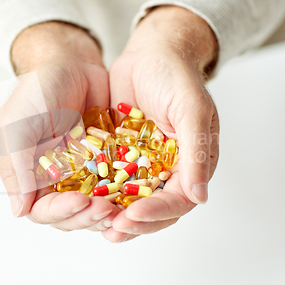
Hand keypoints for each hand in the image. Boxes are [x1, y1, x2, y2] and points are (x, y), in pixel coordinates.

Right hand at [0, 22, 119, 231]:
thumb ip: (17, 166)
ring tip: (123, 208)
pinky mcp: (106, 162)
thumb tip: (18, 211)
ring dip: (108, 211)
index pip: (43, 210)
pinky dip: (124, 192)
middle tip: (106, 209)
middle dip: (88, 216)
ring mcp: (82, 173)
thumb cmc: (37, 91)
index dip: (61, 212)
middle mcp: (56, 180)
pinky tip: (136, 193)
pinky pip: (116, 185)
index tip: (80, 202)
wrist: (71, 63)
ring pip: (95, 206)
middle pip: (71, 215)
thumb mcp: (18, 126)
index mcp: (30, 176)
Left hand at [106, 6, 219, 241]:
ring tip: (97, 226)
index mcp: (192, 163)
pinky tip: (85, 201)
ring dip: (116, 215)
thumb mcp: (191, 110)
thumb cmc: (176, 77)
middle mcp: (169, 170)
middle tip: (112, 230)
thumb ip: (196, 151)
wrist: (151, 53)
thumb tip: (199, 197)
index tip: (133, 216)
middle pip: (154, 208)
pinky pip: (111, 180)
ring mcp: (144, 164)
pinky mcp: (122, 155)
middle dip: (134, 222)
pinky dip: (101, 193)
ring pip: (132, 200)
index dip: (157, 212)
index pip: (178, 200)